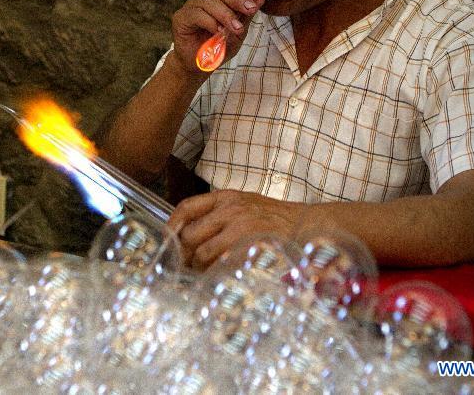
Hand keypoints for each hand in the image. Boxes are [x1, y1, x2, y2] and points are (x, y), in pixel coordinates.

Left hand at [168, 189, 304, 270]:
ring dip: (199, 267)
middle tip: (187, 265)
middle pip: (190, 235)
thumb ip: (218, 214)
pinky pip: (221, 265)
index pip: (187, 207)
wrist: (307, 225)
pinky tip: (220, 276)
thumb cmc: (274, 218)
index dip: (171, 225)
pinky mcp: (249, 247)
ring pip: (202, 253)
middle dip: (185, 254)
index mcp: (226, 198)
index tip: (166, 238)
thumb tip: (188, 233)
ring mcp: (240, 228)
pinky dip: (216, 274)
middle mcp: (230, 210)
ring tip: (205, 272)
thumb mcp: (245, 204)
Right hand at [169, 0, 264, 74]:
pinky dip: (210, 22)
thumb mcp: (238, 33)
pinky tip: (218, 31)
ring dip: (226, 15)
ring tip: (236, 29)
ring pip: (210, 3)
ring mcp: (192, 6)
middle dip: (238, 0)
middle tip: (250, 9)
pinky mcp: (181, 17)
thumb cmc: (218, 48)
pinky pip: (197, 14)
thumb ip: (247, 16)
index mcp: (220, 0)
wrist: (199, 66)